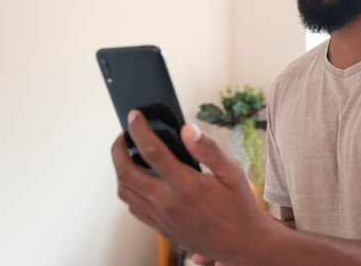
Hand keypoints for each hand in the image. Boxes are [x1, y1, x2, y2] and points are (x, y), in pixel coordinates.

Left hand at [111, 110, 273, 263]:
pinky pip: (134, 208)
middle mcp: (168, 203)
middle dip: (118, 150)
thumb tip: (186, 128)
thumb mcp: (232, 173)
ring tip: (127, 156)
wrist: (242, 244)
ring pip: (125, 192)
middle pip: (127, 173)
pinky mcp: (161, 229)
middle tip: (123, 136)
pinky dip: (129, 190)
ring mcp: (162, 218)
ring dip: (120, 170)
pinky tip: (139, 180)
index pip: (152, 151)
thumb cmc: (239, 206)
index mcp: (187, 186)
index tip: (134, 116)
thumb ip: (207, 149)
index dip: (139, 130)